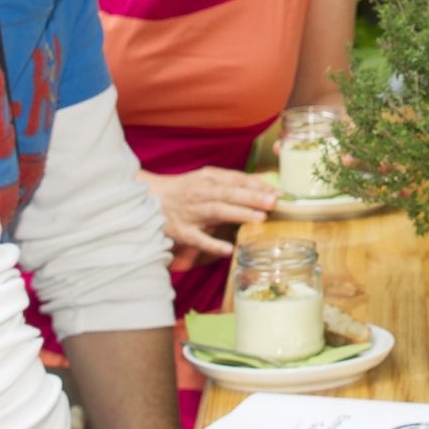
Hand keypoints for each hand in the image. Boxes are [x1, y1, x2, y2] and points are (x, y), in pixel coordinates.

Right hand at [143, 166, 276, 258]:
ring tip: (260, 218)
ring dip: (238, 214)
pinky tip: (228, 249)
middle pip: (229, 193)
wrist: (149, 199)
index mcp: (208, 178)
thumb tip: (265, 181)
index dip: (257, 185)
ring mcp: (190, 212)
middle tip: (274, 201)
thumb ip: (234, 182)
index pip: (236, 179)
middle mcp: (200, 193)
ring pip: (217, 211)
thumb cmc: (185, 190)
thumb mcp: (208, 179)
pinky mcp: (181, 231)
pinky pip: (198, 238)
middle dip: (252, 197)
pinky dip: (212, 244)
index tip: (278, 191)